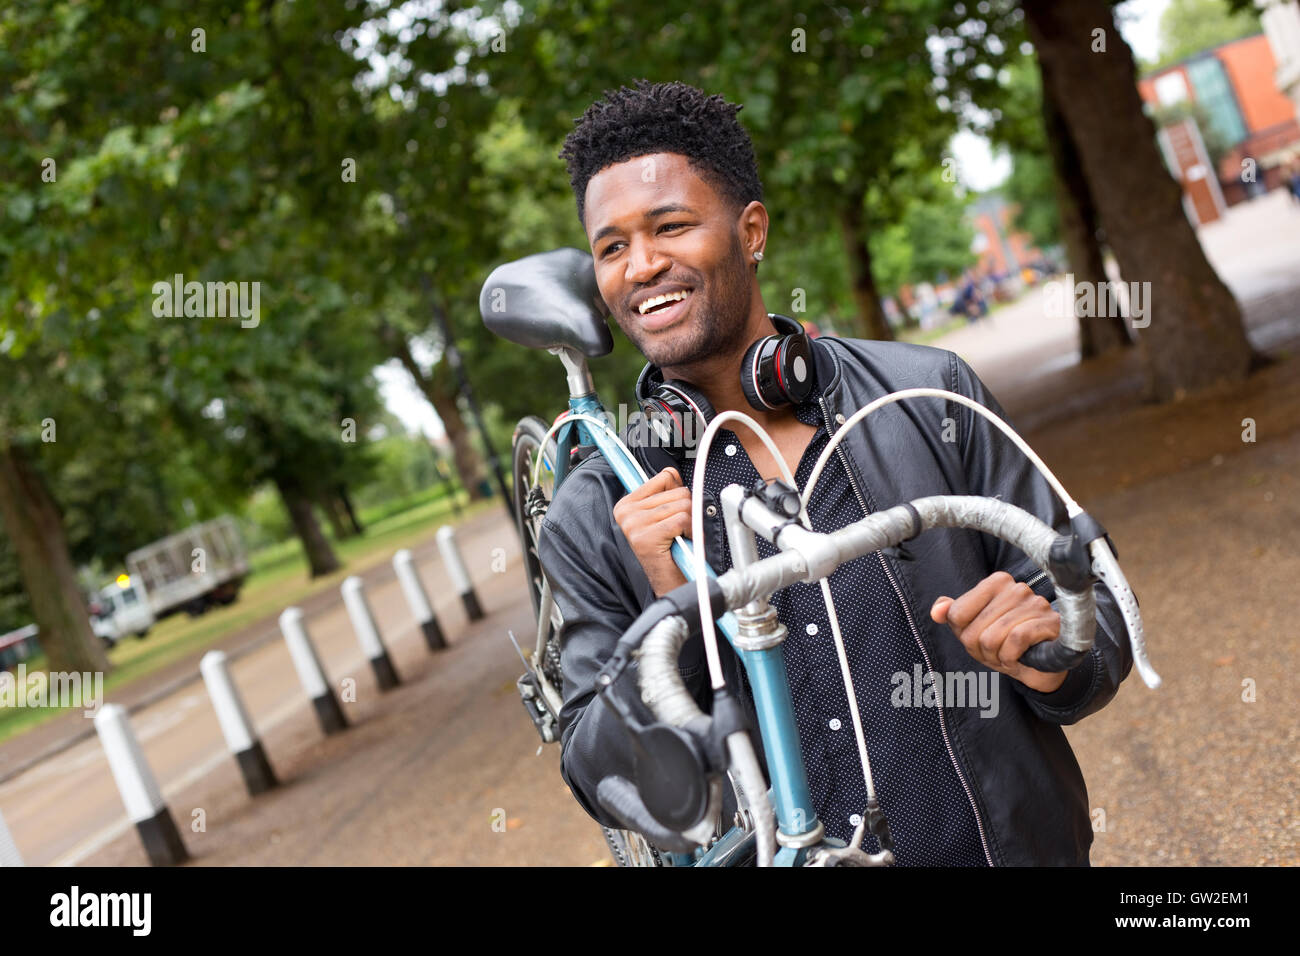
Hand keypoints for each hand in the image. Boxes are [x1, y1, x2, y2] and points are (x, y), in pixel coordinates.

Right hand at [612, 467, 689, 596]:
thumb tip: (674, 473)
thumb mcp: (662, 516)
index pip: (666, 476)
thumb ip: (665, 493)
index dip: (678, 494)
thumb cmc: (669, 551)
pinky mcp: (646, 537)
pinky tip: (681, 543)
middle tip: (679, 530)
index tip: (673, 513)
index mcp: (626, 504)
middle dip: (687, 511)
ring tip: (679, 537)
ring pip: (684, 505)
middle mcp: (626, 512)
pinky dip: (689, 532)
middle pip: (678, 491)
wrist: (670, 584)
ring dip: (689, 523)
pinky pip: (683, 520)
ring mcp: (633, 524)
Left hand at [930, 571, 1067, 693]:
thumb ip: (953, 615)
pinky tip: (1020, 658)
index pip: (957, 614)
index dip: (964, 635)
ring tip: (1008, 655)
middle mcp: (1017, 588)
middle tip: (997, 652)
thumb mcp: (973, 628)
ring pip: (993, 637)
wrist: (1041, 666)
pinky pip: (1015, 640)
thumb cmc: (1006, 643)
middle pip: (974, 630)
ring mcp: (1036, 604)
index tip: (979, 639)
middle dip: (981, 650)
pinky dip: (1011, 657)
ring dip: (997, 657)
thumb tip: (937, 611)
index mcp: (996, 582)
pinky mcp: (1049, 623)